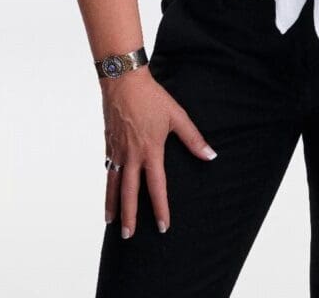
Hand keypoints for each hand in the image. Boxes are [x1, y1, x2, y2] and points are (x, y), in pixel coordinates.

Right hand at [101, 65, 217, 237]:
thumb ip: (193, 138)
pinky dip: (108, 182)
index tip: (164, 226)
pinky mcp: (108, 142)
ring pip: (113, 184)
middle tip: (129, 237)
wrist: (123, 80)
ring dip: (112, 205)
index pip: (156, 187)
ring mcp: (117, 150)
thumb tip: (210, 155)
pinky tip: (109, 191)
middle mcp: (132, 155)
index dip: (161, 208)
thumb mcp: (177, 116)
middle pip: (129, 193)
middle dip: (130, 216)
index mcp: (150, 151)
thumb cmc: (152, 97)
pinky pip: (108, 168)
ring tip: (112, 222)